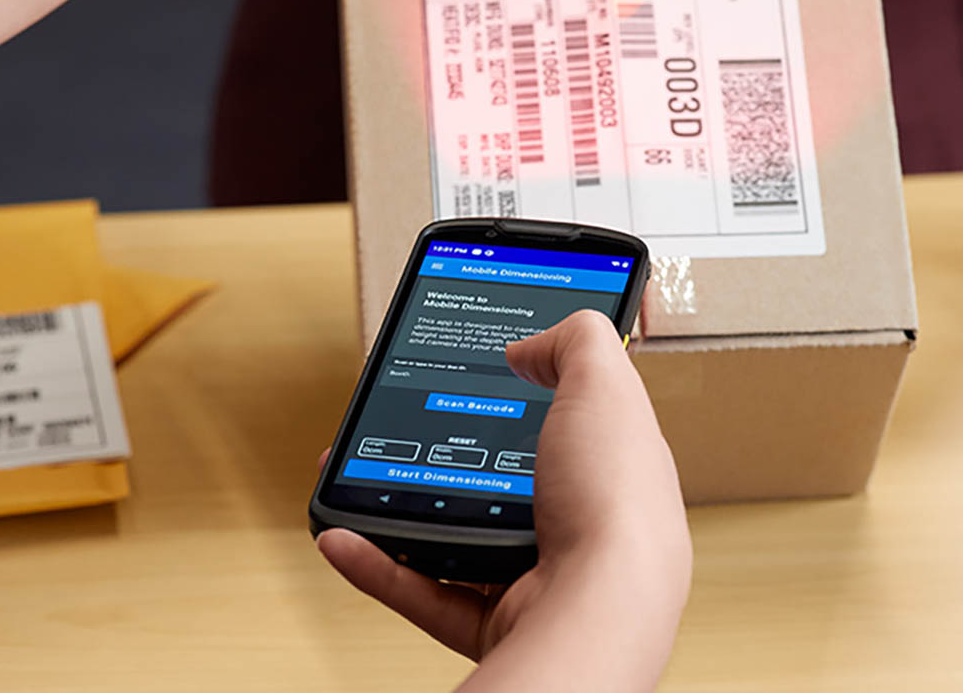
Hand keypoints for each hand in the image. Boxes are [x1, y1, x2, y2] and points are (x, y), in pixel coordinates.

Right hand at [317, 310, 691, 686]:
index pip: (562, 420)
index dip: (521, 393)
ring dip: (399, 506)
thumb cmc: (618, 508)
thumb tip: (531, 347)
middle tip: (395, 426)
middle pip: (497, 477)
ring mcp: (537, 574)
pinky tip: (344, 534)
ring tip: (357, 474)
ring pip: (454, 534)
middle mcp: (577, 521)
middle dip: (441, 451)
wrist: (601, 610)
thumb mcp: (604, 385)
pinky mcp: (498, 621)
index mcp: (608, 466)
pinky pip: (423, 590)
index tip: (469, 374)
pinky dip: (378, 564)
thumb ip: (576, 343)